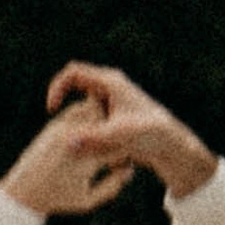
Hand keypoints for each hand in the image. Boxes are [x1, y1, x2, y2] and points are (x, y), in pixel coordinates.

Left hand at [0, 97, 136, 217]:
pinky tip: (90, 129)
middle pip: (107, 122)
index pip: (119, 147)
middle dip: (116, 131)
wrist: (22, 191)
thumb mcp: (88, 201)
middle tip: (120, 140)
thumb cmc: (57, 200)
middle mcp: (75, 141)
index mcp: (86, 161)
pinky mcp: (54, 127)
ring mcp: (63, 131)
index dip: (127, 153)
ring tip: (106, 132)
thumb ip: (112, 186)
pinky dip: (87, 116)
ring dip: (102, 119)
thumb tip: (129, 169)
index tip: (125, 162)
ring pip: (92, 110)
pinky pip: (76, 111)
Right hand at [45, 61, 219, 198]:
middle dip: (70, 113)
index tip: (52, 109)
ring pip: (84, 109)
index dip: (57, 88)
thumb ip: (92, 138)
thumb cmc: (151, 136)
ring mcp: (113, 100)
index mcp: (111, 82)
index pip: (73, 73)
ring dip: (80, 126)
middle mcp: (111, 86)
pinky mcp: (114, 114)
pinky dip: (89, 133)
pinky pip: (92, 119)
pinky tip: (95, 151)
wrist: (172, 145)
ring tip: (88, 146)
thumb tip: (68, 142)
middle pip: (76, 90)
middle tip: (64, 134)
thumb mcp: (119, 136)